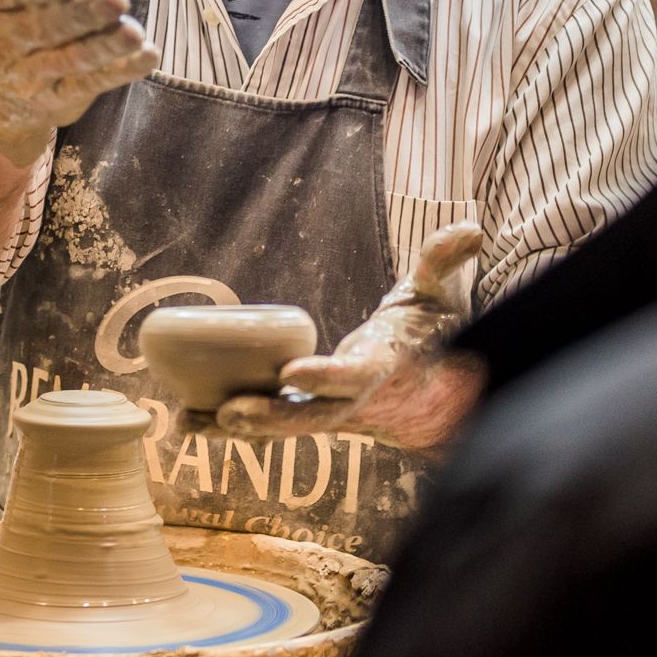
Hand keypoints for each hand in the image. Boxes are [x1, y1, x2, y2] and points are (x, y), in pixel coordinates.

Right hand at [0, 0, 159, 167]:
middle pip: (46, 25)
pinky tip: (147, 54)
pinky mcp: (59, 98)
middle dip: (80, 14)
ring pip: (72, 59)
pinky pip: (91, 84)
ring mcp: (31, 74)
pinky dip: (119, 72)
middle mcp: (3, 38)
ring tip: (132, 31)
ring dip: (103, 46)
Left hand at [210, 225, 489, 451]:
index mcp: (385, 369)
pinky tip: (186, 422)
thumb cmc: (431, 335)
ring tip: (190, 422)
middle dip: (271, 417)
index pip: (355, 379)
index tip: (294, 373)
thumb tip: (471, 228)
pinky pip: (268, 426)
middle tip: (230, 411)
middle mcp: (354, 401)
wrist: (434, 393)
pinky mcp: (308, 415)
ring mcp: (329, 415)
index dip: (326, 377)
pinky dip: (228, 427)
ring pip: (282, 428)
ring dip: (237, 428)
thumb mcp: (440, 295)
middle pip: (310, 418)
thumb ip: (444, 263)